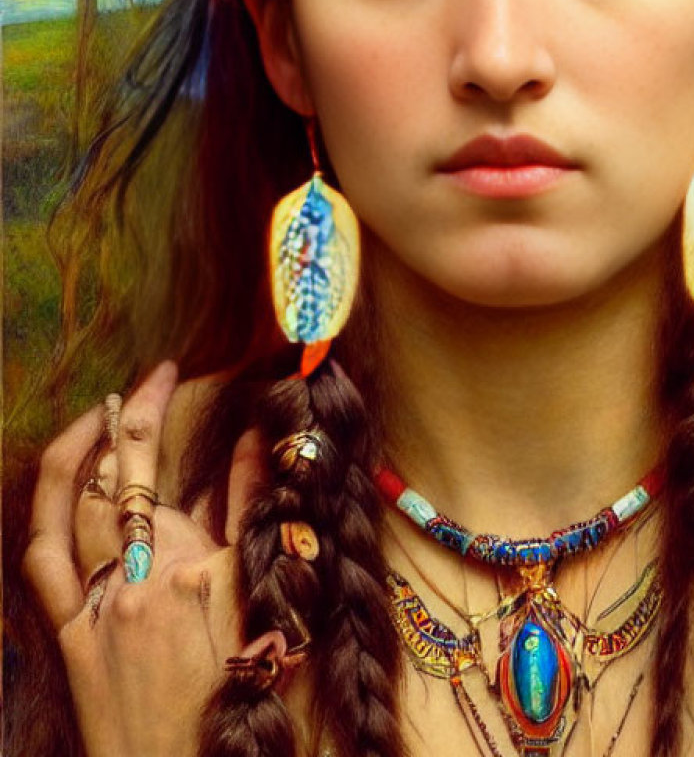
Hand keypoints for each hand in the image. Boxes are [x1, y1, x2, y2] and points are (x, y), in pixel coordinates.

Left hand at [22, 362, 259, 756]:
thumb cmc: (247, 695)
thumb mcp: (272, 603)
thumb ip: (262, 521)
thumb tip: (259, 449)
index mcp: (197, 570)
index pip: (175, 469)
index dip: (162, 410)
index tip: (171, 373)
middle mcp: (139, 580)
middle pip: (120, 477)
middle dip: (129, 416)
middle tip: (146, 381)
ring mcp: (98, 608)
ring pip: (71, 509)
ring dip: (79, 452)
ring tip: (98, 416)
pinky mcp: (72, 636)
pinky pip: (45, 565)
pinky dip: (47, 513)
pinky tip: (60, 488)